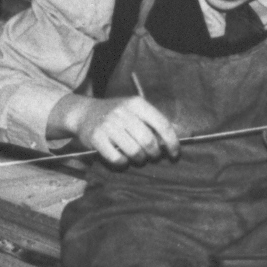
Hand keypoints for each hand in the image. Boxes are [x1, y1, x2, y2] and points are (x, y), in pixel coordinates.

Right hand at [56, 92, 181, 165]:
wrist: (84, 113)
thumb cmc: (116, 114)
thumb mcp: (136, 110)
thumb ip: (156, 120)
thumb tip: (183, 132)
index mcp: (136, 103)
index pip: (162, 125)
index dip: (172, 143)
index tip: (174, 154)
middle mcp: (122, 112)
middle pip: (148, 140)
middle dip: (154, 153)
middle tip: (152, 156)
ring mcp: (108, 125)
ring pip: (134, 151)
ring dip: (140, 159)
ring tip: (138, 158)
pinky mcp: (96, 138)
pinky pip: (117, 158)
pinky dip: (123, 163)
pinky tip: (123, 159)